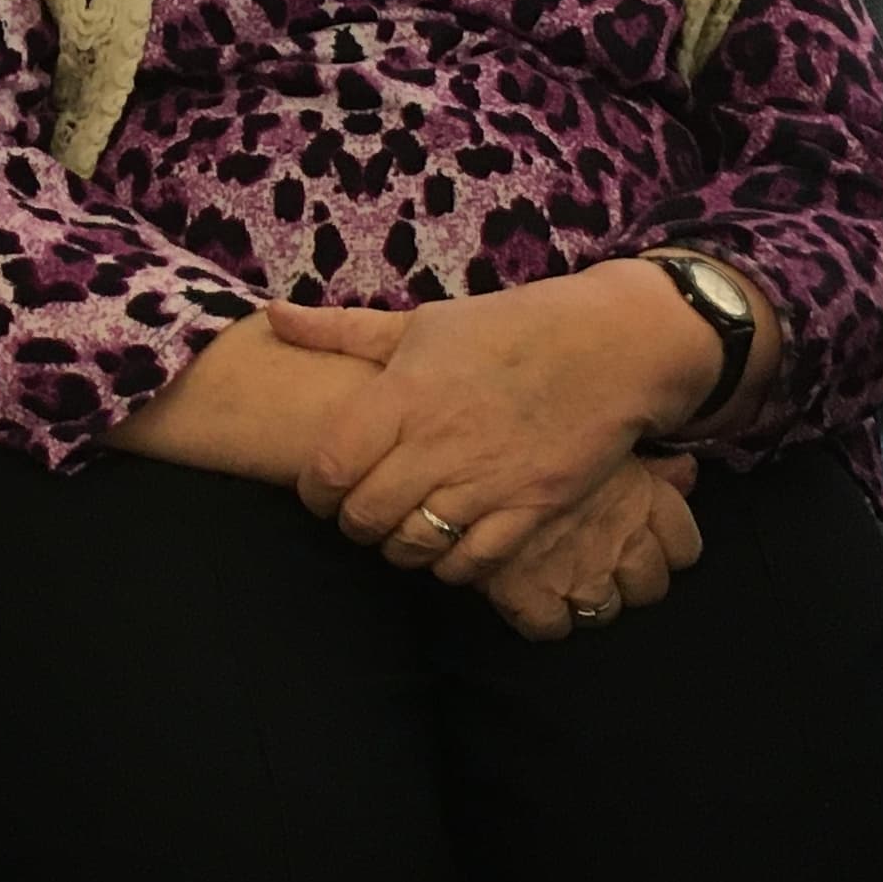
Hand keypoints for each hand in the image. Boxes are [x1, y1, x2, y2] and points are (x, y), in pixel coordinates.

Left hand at [270, 264, 717, 569]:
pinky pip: (471, 563)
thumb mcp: (422, 323)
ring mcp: (486, 481)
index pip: (329, 467)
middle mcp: (438, 443)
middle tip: (360, 513)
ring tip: (401, 530)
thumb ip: (341, 330)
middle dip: (352, 523)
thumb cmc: (509, 328)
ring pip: (412, 546)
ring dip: (397, 547)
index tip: (322, 488)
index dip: (315, 491)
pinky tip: (449, 545)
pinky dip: (449, 565)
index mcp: (404, 395)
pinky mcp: (531, 509)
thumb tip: (272, 316)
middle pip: (364, 516)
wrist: (610, 346)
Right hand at [402, 454, 703, 639]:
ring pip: (604, 611)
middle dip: (630, 578)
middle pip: (650, 586)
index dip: (668, 547)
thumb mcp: (601, 431)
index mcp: (642, 501)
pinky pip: (548, 627)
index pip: (684, 548)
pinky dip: (542, 618)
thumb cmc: (538, 419)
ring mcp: (576, 574)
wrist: (468, 437)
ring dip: (589, 598)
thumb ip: (651, 461)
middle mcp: (619, 543)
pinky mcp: (529, 595)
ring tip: (564, 576)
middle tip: (601, 558)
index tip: (647, 538)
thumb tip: (687, 472)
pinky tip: (530, 597)